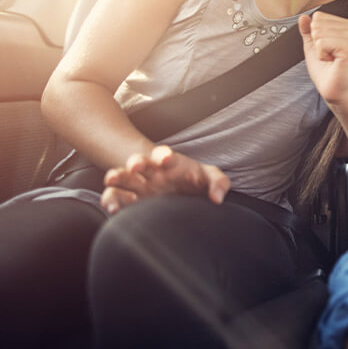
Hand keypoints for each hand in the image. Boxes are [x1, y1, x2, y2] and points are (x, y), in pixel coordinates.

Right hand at [100, 145, 229, 214]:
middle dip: (136, 162)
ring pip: (121, 178)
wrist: (179, 192)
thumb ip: (218, 183)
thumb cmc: (194, 181)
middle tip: (136, 166)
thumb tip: (218, 198)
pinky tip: (113, 210)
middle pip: (138, 162)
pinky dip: (111, 202)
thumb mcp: (208, 178)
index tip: (167, 158)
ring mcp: (136, 186)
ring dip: (116, 178)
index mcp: (169, 163)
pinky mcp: (128, 201)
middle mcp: (150, 172)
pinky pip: (114, 199)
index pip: (164, 155)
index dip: (164, 155)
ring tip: (111, 181)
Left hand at [299, 11, 347, 106]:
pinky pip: (322, 43)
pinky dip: (321, 55)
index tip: (327, 49)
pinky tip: (332, 62)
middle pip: (318, 23)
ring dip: (320, 50)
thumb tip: (303, 17)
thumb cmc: (326, 71)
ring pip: (319, 33)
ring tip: (331, 59)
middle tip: (329, 56)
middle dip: (317, 42)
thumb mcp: (313, 47)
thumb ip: (308, 31)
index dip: (316, 35)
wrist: (334, 89)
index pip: (319, 16)